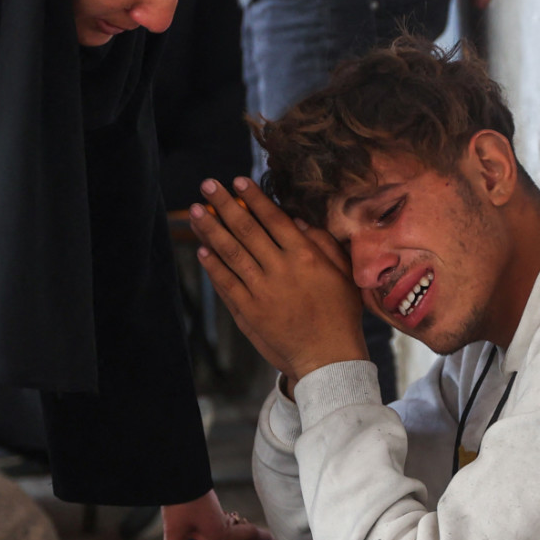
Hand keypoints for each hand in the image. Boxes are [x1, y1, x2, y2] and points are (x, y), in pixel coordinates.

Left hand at [158, 489, 273, 539]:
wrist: (176, 475)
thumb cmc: (180, 503)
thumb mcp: (175, 532)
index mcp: (221, 534)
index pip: (250, 537)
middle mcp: (223, 525)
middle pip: (245, 533)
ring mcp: (215, 515)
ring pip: (233, 527)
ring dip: (239, 535)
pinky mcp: (205, 508)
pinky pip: (222, 522)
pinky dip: (225, 529)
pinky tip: (217, 533)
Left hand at [190, 176, 366, 386]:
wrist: (327, 358)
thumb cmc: (340, 315)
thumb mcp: (343, 275)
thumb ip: (323, 244)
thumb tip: (298, 221)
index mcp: (305, 257)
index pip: (274, 219)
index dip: (254, 198)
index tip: (237, 181)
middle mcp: (280, 269)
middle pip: (246, 230)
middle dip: (224, 205)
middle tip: (207, 185)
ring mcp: (261, 291)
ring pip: (231, 253)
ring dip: (211, 229)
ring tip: (196, 212)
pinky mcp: (248, 312)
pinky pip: (226, 283)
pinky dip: (213, 265)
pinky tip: (201, 249)